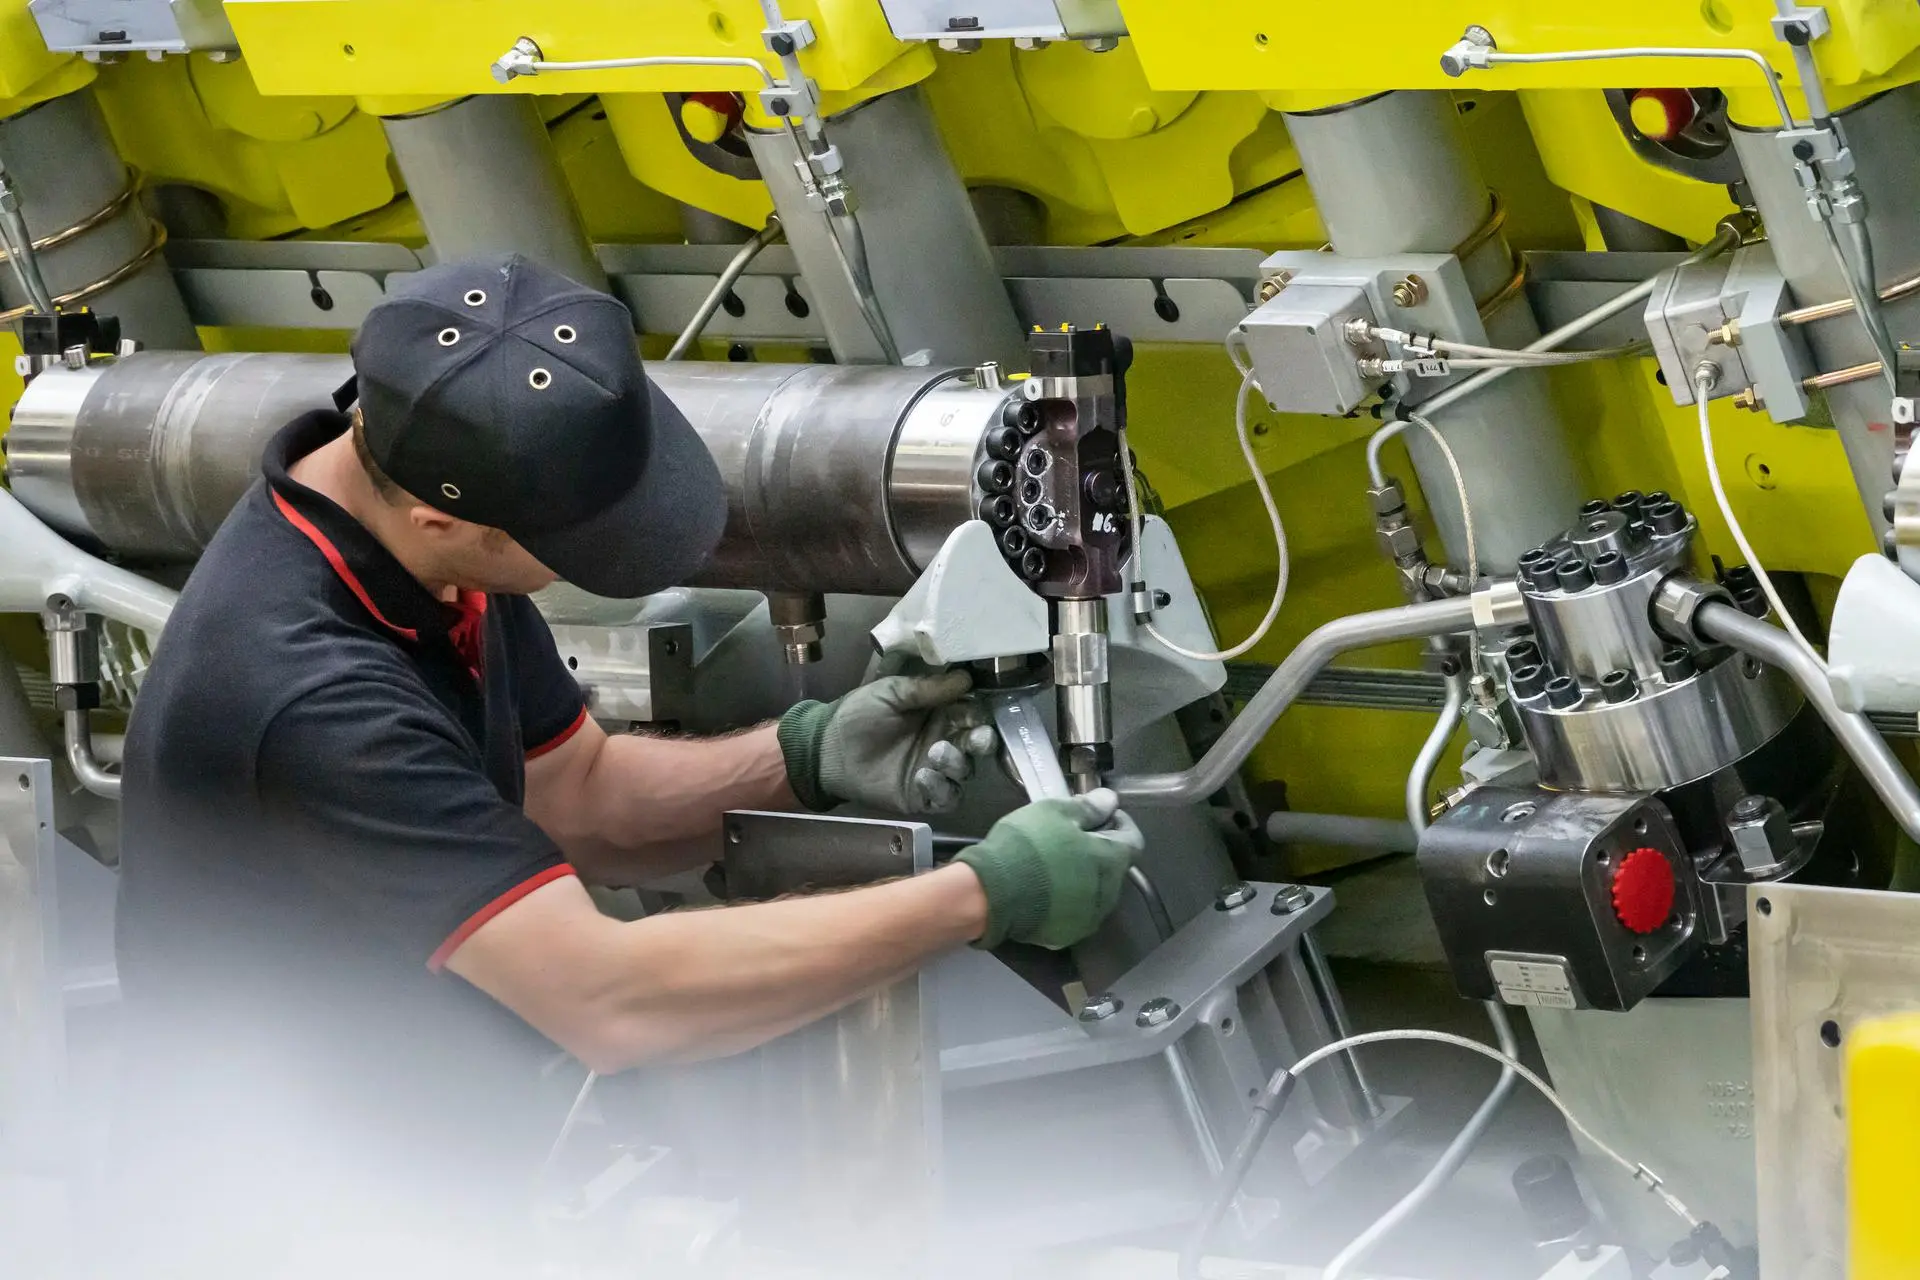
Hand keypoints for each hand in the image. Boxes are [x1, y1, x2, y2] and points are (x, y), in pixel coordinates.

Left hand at [777, 669, 996, 814]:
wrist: (828, 750)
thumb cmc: (859, 714)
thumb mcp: (890, 692)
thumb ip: (926, 688)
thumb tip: (966, 678)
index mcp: (940, 714)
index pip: (973, 715)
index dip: (980, 715)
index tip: (978, 713)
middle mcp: (945, 741)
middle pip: (978, 745)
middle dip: (983, 741)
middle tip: (977, 739)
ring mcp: (936, 771)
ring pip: (965, 772)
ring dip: (957, 763)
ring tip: (935, 753)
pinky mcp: (923, 796)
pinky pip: (946, 797)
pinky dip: (941, 788)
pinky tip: (923, 775)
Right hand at [955, 788, 1143, 949]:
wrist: (992, 894)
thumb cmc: (1028, 846)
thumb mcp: (1056, 813)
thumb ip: (1089, 808)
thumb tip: (1110, 801)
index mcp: (1112, 861)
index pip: (1133, 839)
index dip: (1118, 822)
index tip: (1098, 814)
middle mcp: (1109, 894)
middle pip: (1113, 867)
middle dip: (1098, 850)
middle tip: (1070, 835)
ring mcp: (1089, 919)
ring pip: (1095, 891)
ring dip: (1083, 876)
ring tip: (1054, 864)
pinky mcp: (1067, 935)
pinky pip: (1074, 911)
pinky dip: (1066, 899)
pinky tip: (1044, 889)